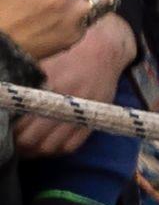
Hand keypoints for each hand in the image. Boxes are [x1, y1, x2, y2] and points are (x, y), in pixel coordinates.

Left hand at [14, 13, 137, 153]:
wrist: (103, 52)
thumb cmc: (67, 56)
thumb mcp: (42, 65)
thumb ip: (25, 85)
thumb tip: (7, 104)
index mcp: (46, 87)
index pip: (21, 120)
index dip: (9, 132)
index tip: (4, 133)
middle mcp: (63, 103)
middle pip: (33, 138)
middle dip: (19, 145)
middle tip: (12, 145)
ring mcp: (78, 114)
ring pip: (51, 146)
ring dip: (35, 152)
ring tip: (26, 150)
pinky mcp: (91, 121)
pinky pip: (70, 146)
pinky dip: (56, 151)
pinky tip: (47, 148)